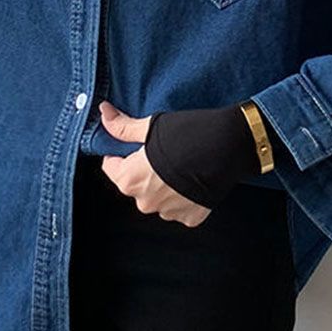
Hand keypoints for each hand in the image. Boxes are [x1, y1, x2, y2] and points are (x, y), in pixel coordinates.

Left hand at [98, 100, 211, 227]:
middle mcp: (145, 202)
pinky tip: (193, 178)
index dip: (119, 154)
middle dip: (144, 170)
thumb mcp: (151, 126)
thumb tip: (103, 113)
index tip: (133, 146)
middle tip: (161, 151)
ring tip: (181, 164)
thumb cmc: (187, 134)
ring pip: (158, 197)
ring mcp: (169, 213)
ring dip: (164, 185)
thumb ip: (123, 127)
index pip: (111, 169)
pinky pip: (180, 206)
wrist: (228, 146)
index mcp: (129, 180)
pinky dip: (184, 195)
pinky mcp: (190, 218)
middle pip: (135, 184)